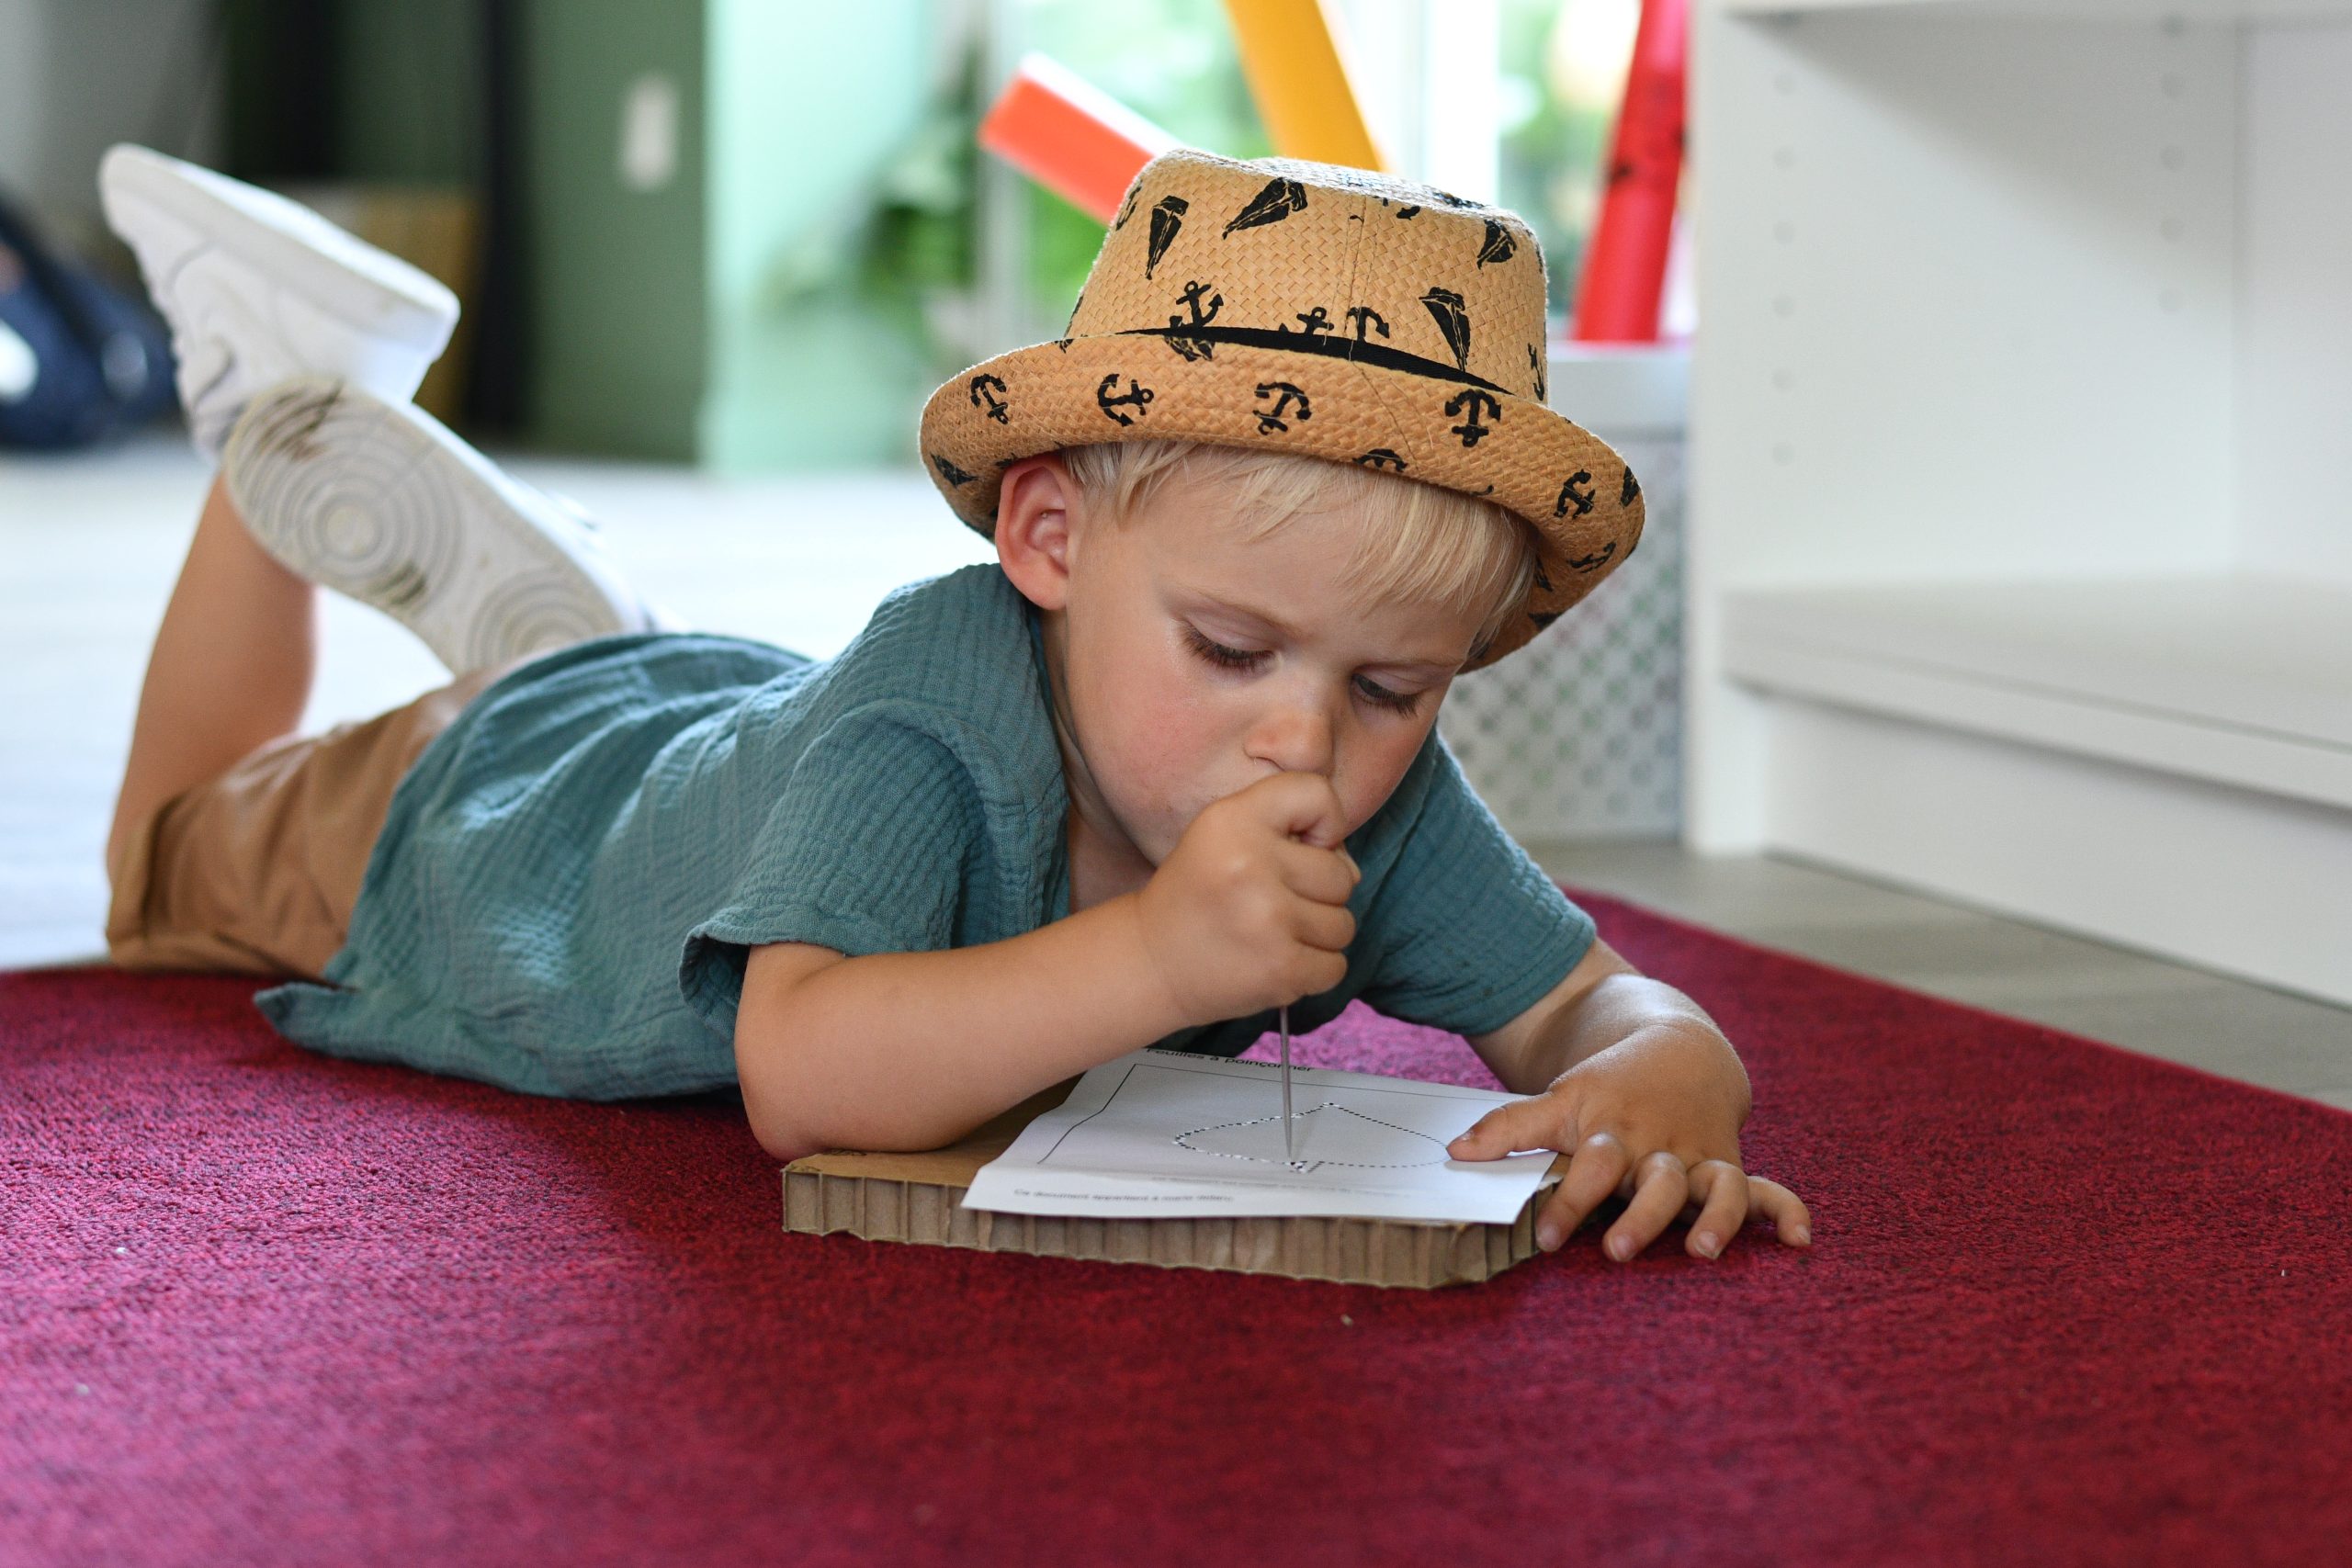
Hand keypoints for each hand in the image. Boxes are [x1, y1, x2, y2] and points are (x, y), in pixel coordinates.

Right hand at [1131, 771, 1360, 1028]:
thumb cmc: (1200, 894)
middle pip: (1341, 874)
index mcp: (1232, 819)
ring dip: (1316, 935)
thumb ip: (1290, 827)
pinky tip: (1274, 962)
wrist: (1149, 962)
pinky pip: (1336, 966)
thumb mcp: (1226, 834)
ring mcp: (1267, 918)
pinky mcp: (1281, 969)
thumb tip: (1351, 868)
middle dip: (1317, 893)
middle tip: (1268, 902)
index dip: (1323, 822)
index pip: (1318, 793)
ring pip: (1343, 924)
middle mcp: (1249, 863)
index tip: (1296, 845)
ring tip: (1270, 933)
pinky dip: (1313, 970)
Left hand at [1446, 1024, 1811, 1261]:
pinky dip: (1787, 1213)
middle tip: (1615, 1249)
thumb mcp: (1559, 1099)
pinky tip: (1801, 1242)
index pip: (1591, 1164)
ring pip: (1717, 1187)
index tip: (1545, 1235)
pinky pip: (1767, 1190)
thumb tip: (1454, 1152)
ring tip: (1703, 1251)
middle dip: (1639, 1215)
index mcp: (1614, 1131)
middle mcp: (1661, 1148)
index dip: (1569, 1199)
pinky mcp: (1730, 1166)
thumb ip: (1510, 1128)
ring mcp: (1700, 1158)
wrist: (1675, 1046)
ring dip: (1715, 1218)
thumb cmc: (1607, 1087)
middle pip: (1656, 1182)